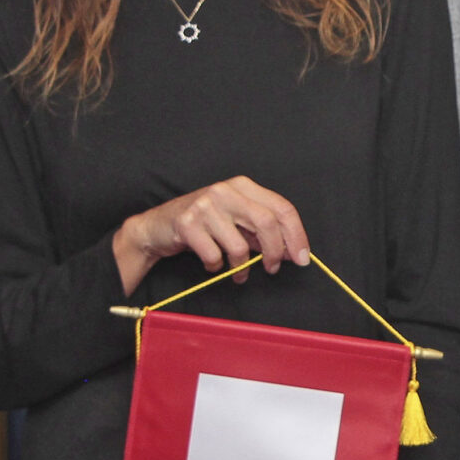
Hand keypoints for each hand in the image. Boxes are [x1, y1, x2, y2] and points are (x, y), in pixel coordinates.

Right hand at [113, 175, 309, 294]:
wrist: (157, 227)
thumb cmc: (203, 225)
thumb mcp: (236, 221)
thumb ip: (262, 231)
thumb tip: (292, 251)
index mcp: (242, 186)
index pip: (281, 208)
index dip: (296, 235)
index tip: (302, 257)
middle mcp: (225, 190)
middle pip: (266, 223)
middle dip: (275, 252)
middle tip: (273, 268)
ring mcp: (205, 205)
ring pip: (239, 245)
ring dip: (242, 267)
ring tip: (239, 273)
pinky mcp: (187, 223)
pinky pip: (214, 256)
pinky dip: (216, 267)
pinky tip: (212, 264)